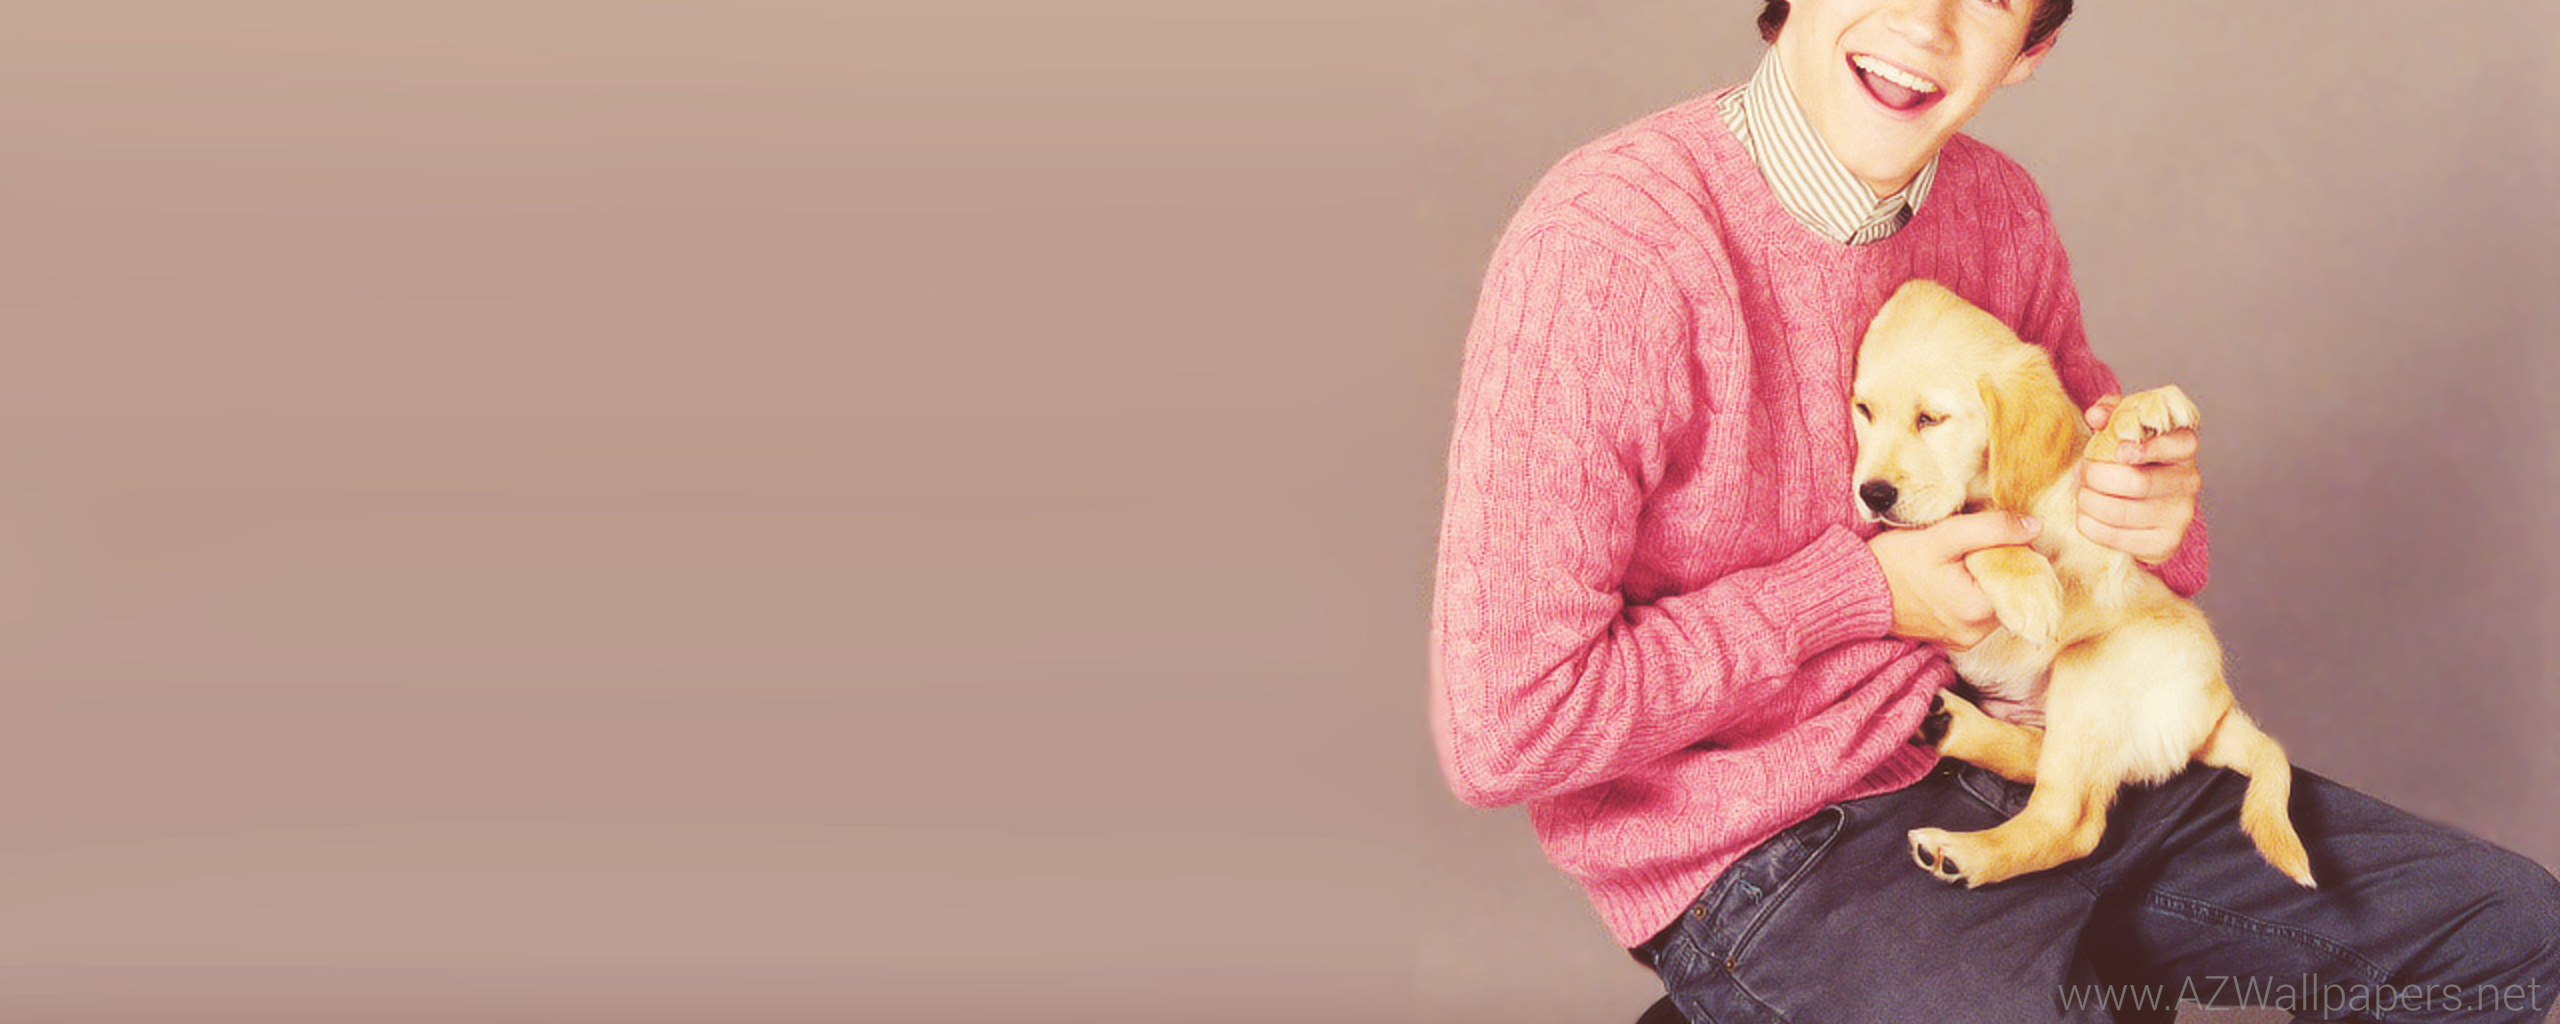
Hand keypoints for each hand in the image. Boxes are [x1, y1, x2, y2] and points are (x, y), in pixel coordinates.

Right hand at [1869, 511, 2041, 649]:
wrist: (1854, 590)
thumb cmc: (1893, 563)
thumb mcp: (1943, 536)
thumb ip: (1992, 529)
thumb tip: (2035, 527)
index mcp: (1979, 610)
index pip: (2021, 577)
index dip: (2012, 552)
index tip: (1988, 539)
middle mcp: (1976, 634)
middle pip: (2008, 593)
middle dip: (1996, 567)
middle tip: (1967, 549)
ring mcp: (1963, 640)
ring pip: (1993, 603)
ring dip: (1983, 582)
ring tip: (1955, 564)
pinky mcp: (1951, 641)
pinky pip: (1975, 615)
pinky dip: (1970, 596)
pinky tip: (1948, 580)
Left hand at [2078, 394, 2200, 565]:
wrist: (2143, 504)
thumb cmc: (2131, 459)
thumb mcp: (2124, 428)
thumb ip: (2112, 412)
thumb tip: (2096, 416)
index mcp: (2183, 446)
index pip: (2174, 445)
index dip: (2145, 449)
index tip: (2119, 451)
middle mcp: (2188, 481)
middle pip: (2136, 483)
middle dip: (2096, 476)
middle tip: (2082, 472)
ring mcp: (2180, 515)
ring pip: (2120, 512)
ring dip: (2088, 502)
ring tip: (2081, 493)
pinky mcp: (2165, 543)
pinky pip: (2115, 537)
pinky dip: (2089, 525)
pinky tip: (2086, 515)